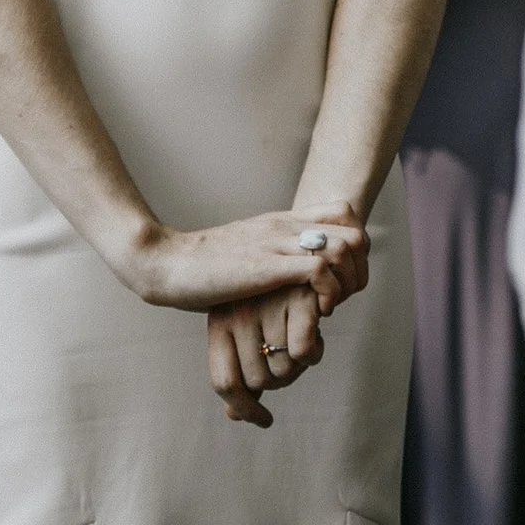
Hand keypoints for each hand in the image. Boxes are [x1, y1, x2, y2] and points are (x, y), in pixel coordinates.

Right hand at [119, 202, 366, 313]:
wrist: (166, 263)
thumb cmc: (202, 267)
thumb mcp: (247, 252)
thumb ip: (270, 254)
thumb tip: (290, 276)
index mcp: (281, 221)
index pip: (344, 212)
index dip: (354, 246)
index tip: (341, 277)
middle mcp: (285, 226)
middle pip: (355, 231)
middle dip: (358, 269)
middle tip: (341, 297)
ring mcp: (277, 243)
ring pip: (345, 247)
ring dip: (347, 282)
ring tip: (329, 306)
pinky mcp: (266, 265)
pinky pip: (319, 269)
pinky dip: (329, 292)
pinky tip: (315, 311)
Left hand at [207, 285, 327, 427]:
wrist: (299, 245)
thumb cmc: (266, 294)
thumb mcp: (241, 327)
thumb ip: (240, 368)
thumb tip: (233, 416)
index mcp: (219, 321)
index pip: (225, 383)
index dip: (244, 408)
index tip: (264, 420)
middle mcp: (238, 314)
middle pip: (260, 381)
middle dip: (280, 379)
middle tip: (289, 357)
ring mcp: (267, 305)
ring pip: (284, 369)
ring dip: (299, 365)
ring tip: (301, 339)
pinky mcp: (299, 297)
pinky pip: (304, 353)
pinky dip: (314, 352)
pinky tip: (315, 334)